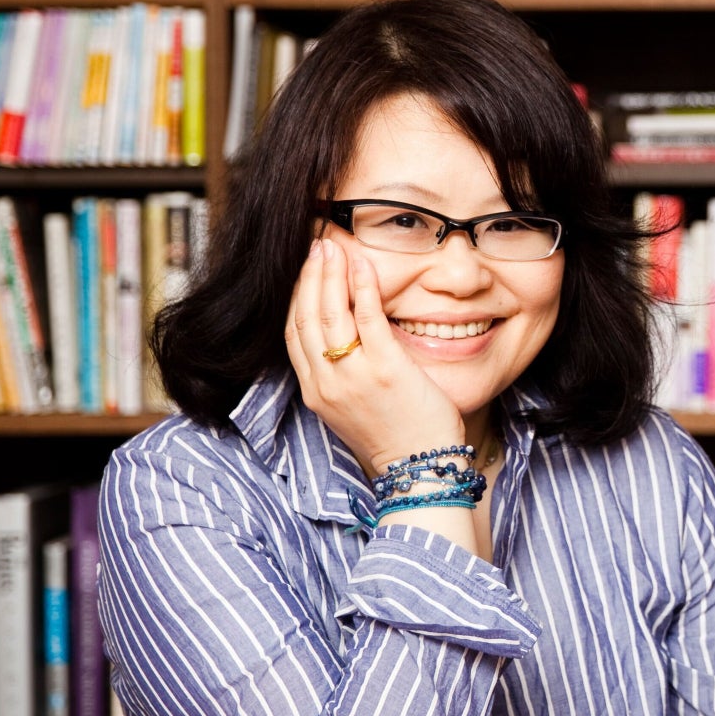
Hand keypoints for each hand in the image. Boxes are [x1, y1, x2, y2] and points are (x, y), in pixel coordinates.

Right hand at [285, 237, 464, 473]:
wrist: (420, 470)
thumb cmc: (396, 437)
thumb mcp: (353, 408)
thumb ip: (343, 374)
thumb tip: (347, 337)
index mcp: (316, 393)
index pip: (294, 334)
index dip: (297, 297)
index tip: (307, 270)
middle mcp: (326, 383)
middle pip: (306, 317)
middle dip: (309, 276)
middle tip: (318, 246)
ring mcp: (353, 376)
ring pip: (329, 312)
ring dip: (330, 273)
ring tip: (334, 246)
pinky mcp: (385, 369)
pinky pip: (367, 316)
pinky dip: (362, 285)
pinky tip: (363, 263)